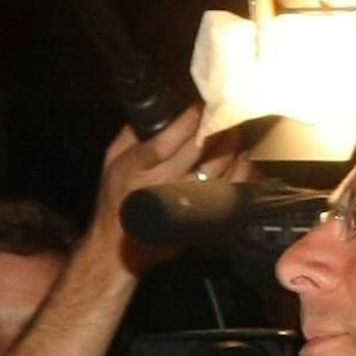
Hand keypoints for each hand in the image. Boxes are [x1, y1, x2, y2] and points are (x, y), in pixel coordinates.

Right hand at [84, 108, 254, 271]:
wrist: (118, 249)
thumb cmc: (115, 202)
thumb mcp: (112, 162)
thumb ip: (130, 134)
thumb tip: (154, 108)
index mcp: (138, 167)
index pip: (172, 136)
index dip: (192, 118)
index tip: (202, 106)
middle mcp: (162, 183)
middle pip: (198, 148)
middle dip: (215, 127)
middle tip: (225, 113)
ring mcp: (182, 201)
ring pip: (216, 167)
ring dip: (230, 145)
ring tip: (236, 132)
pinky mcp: (197, 216)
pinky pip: (225, 190)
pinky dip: (239, 172)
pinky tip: (243, 159)